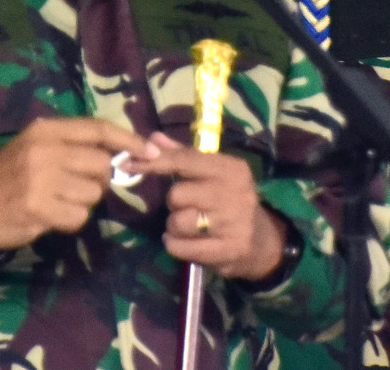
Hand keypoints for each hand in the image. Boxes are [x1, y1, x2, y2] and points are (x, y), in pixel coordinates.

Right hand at [0, 117, 152, 250]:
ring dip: (82, 202)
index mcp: (46, 130)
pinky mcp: (39, 208)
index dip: (128, 139)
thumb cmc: (7, 175)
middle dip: (99, 180)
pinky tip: (49, 216)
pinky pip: (79, 217)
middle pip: (102, 164)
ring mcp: (41, 178)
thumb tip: (121, 154)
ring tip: (56, 200)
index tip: (150, 151)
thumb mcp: (35, 147)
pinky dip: (70, 221)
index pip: (98, 128)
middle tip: (76, 186)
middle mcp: (45, 149)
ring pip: (93, 194)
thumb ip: (72, 146)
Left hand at [126, 132, 288, 280]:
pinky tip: (186, 242)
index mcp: (231, 168)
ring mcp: (233, 223)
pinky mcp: (228, 250)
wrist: (263, 241)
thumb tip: (153, 139)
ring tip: (190, 227)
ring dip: (175, 227)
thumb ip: (183, 156)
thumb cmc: (230, 201)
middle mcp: (234, 192)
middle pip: (176, 194)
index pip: (184, 160)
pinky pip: (181, 247)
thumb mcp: (213, 174)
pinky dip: (175, 245)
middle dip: (174, 203)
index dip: (153, 162)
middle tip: (188, 207)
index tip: (127, 161)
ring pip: (178, 222)